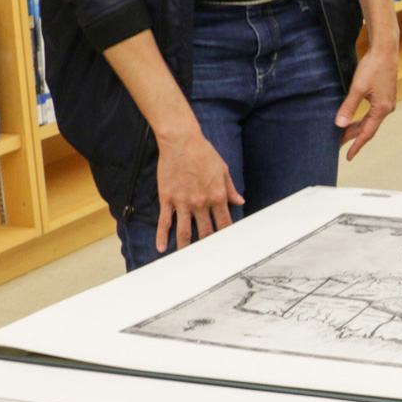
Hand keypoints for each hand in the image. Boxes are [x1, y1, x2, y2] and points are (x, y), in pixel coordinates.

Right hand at [156, 129, 243, 252]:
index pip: (225, 223)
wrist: (181, 142)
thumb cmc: (204, 153)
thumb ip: (231, 188)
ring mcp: (183, 203)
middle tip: (208, 259)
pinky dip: (162, 236)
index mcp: (218, 196)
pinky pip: (164, 221)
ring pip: (185, 232)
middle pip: (206, 232)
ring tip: (185, 259)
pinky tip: (161, 248)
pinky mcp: (168, 199)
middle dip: (207, 246)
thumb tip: (240, 201)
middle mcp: (202, 203)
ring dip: (185, 247)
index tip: (227, 247)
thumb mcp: (223, 170)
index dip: (226, 236)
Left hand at [337, 44, 398, 160]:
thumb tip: (339, 125)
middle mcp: (387, 108)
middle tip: (338, 144)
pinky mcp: (385, 95)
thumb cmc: (372, 67)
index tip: (348, 157)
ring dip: (357, 127)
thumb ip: (348, 107)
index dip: (357, 145)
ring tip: (343, 133)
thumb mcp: (357, 88)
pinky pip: (373, 112)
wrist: (386, 50)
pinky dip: (362, 118)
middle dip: (353, 136)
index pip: (367, 133)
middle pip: (368, 128)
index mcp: (382, 109)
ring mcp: (387, 101)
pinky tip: (354, 118)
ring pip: (370, 120)